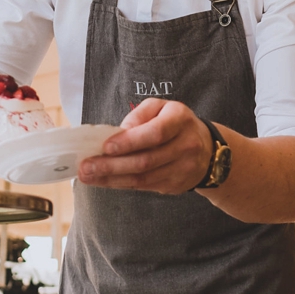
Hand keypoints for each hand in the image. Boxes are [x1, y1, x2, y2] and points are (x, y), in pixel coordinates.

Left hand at [78, 98, 212, 193]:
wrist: (208, 151)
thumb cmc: (176, 124)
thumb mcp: (161, 107)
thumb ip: (139, 115)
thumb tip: (119, 133)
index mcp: (180, 120)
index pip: (156, 133)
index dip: (130, 142)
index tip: (105, 147)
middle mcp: (186, 145)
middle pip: (146, 160)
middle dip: (112, 165)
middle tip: (86, 167)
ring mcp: (183, 168)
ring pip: (143, 178)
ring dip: (112, 178)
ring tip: (88, 176)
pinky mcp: (176, 185)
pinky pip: (145, 186)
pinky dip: (121, 184)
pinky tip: (103, 181)